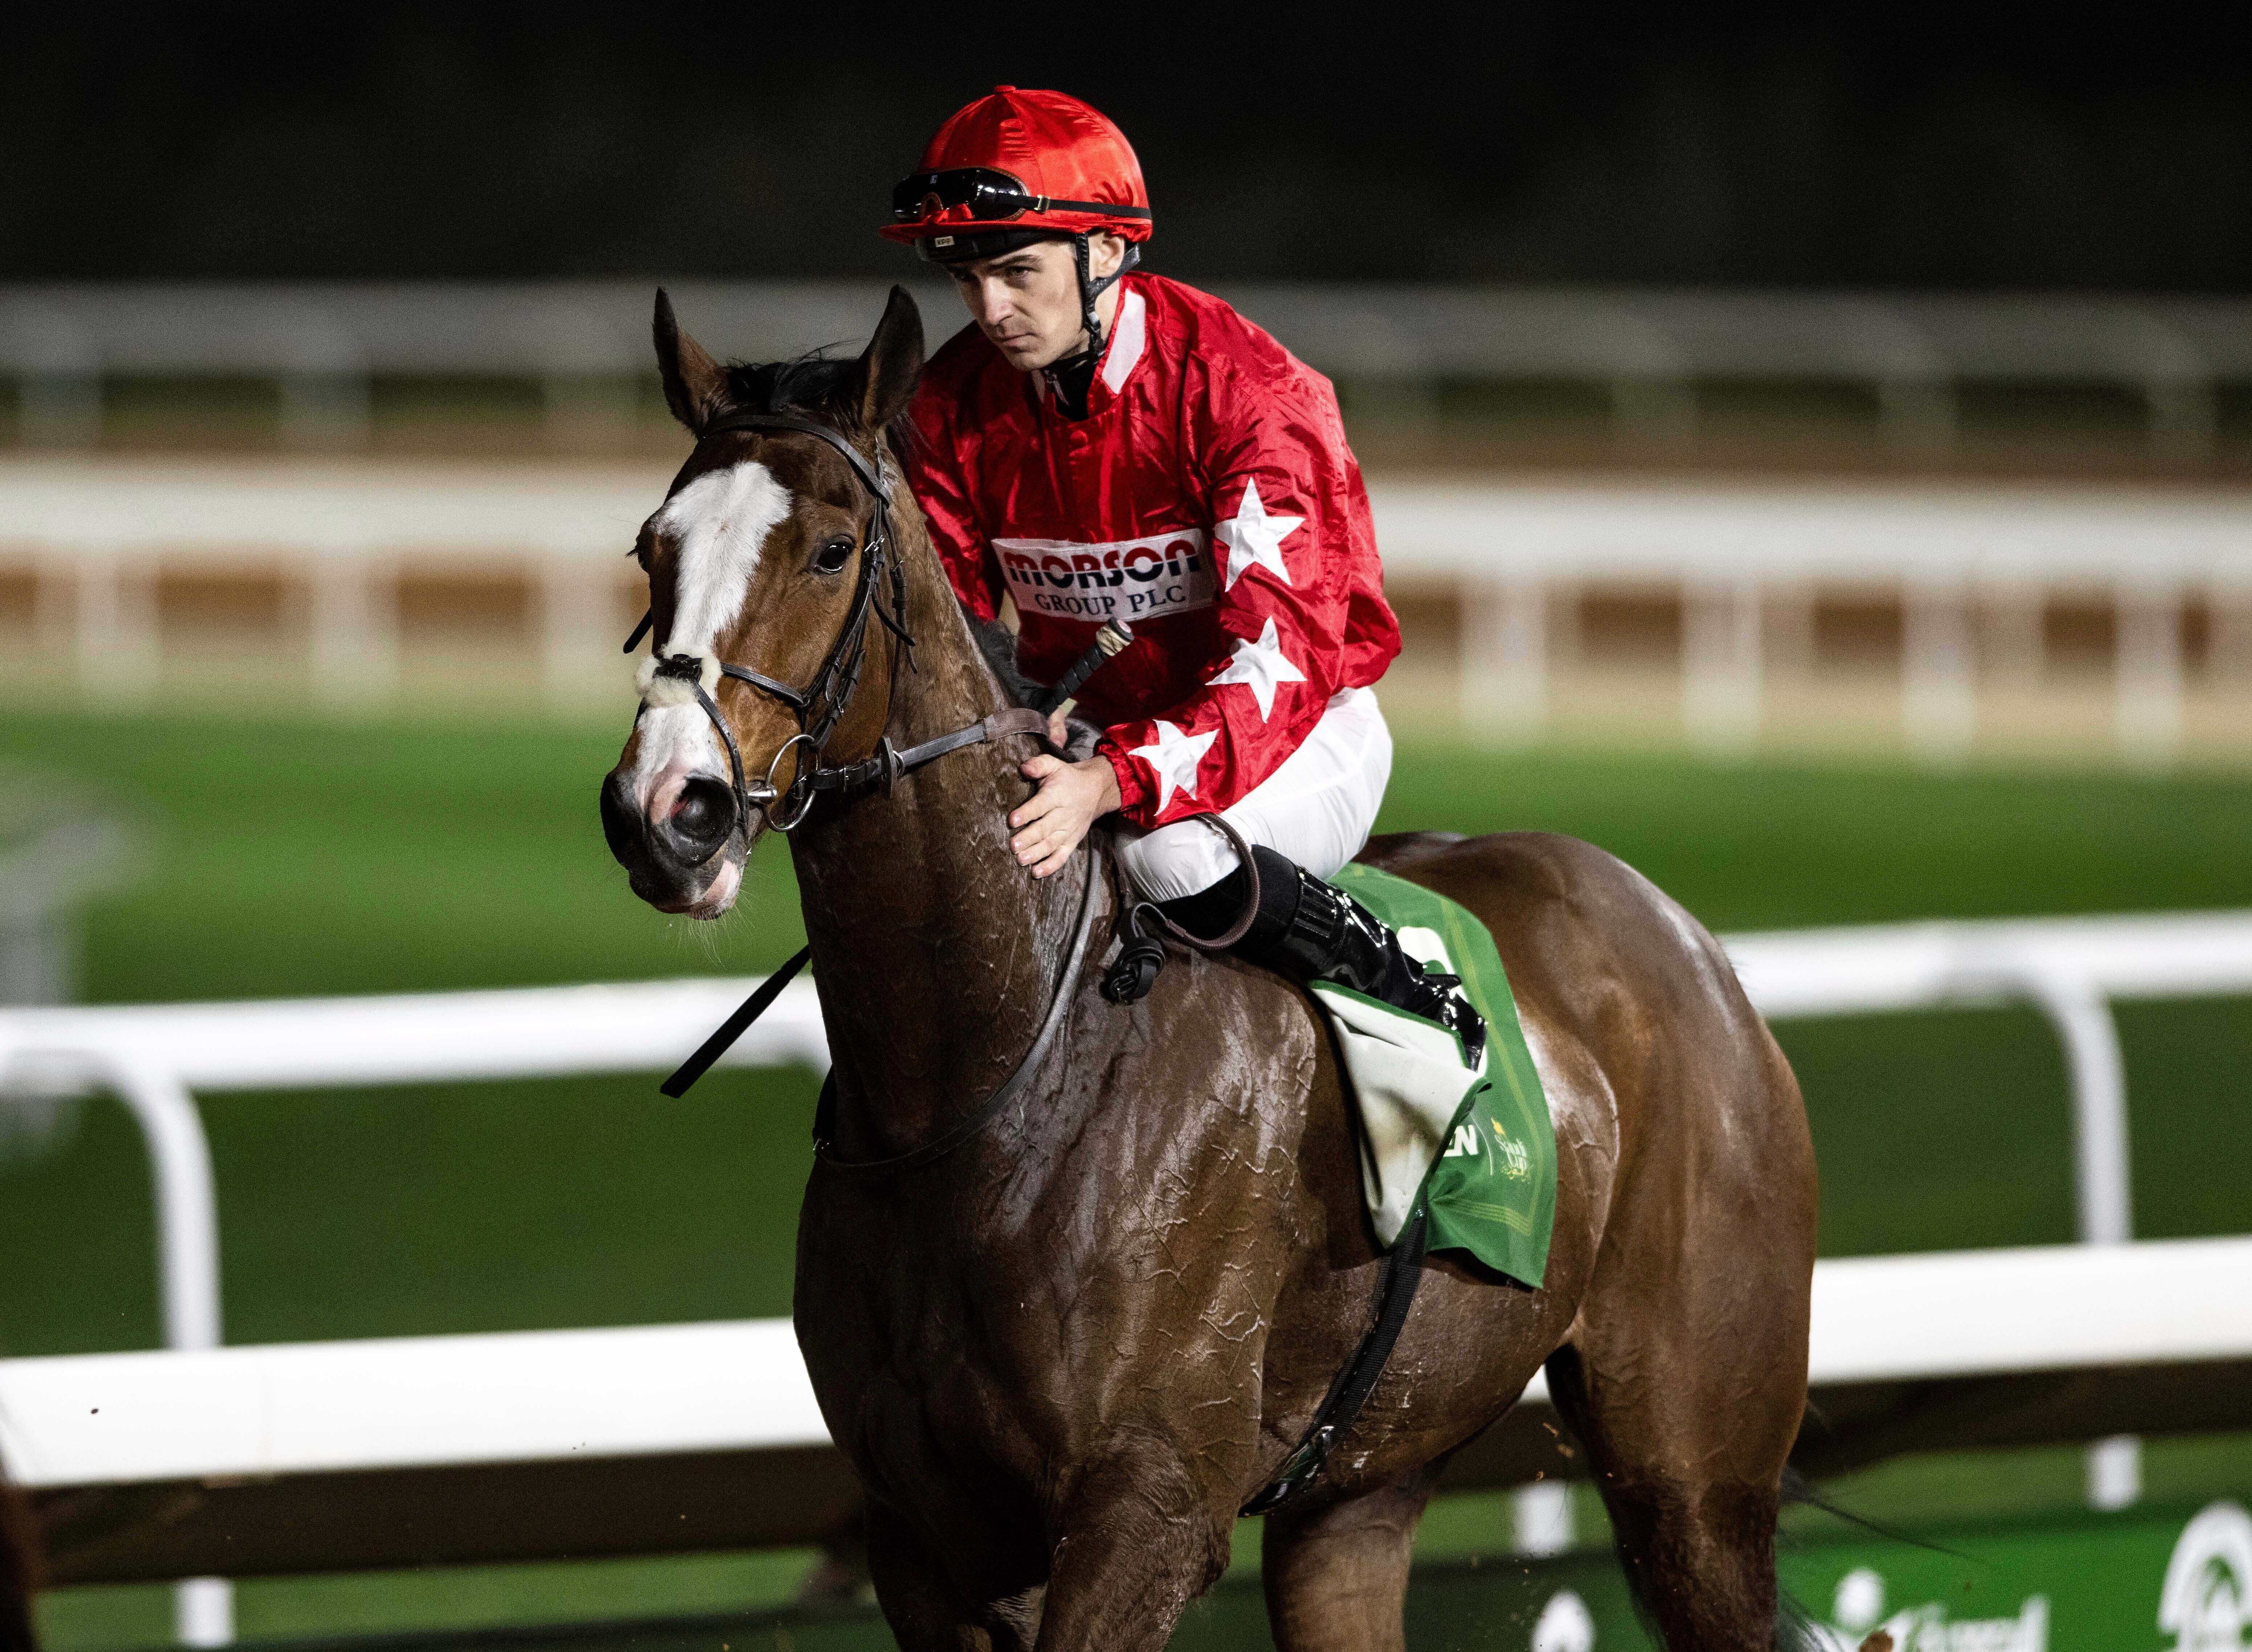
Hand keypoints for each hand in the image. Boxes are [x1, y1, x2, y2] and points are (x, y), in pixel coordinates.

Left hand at [1009, 751, 1120, 877]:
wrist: (1095, 790)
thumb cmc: (1066, 778)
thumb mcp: (1053, 765)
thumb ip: (1038, 765)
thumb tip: (1023, 768)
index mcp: (1056, 795)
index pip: (1040, 805)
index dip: (1026, 813)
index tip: (1012, 820)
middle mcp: (1063, 815)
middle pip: (1044, 828)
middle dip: (1028, 838)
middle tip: (1013, 846)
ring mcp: (1068, 831)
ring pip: (1051, 845)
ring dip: (1036, 854)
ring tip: (1020, 860)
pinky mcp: (1071, 842)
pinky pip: (1062, 856)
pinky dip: (1050, 866)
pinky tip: (1036, 872)